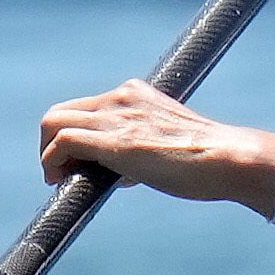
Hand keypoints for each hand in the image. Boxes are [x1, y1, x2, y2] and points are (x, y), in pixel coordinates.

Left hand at [39, 80, 274, 215]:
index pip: (87, 107)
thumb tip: (126, 172)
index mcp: (135, 93)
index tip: (80, 163)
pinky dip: (50, 161)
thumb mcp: (170, 145)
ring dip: (46, 152)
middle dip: (52, 141)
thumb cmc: (208, 160)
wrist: (227, 159)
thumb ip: (143, 150)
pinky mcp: (113, 141)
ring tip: (56, 178)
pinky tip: (58, 180)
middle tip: (62, 172)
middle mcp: (121, 97)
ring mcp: (115, 116)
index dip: (75, 135)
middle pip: (62, 111)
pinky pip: (62, 142)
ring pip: (53, 121)